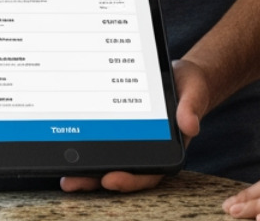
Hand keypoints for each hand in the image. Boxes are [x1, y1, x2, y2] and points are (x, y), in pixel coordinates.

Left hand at [58, 58, 209, 192]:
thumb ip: (191, 108)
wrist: (180, 77)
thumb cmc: (188, 88)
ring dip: (88, 170)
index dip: (129, 180)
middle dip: (96, 180)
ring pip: (109, 162)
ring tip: (66, 175)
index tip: (111, 179)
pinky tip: (69, 145)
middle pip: (122, 172)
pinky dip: (87, 147)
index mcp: (167, 150)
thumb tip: (189, 125)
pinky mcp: (119, 129)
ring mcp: (133, 142)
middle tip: (74, 182)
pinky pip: (103, 142)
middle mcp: (147, 151)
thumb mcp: (193, 93)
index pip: (148, 173)